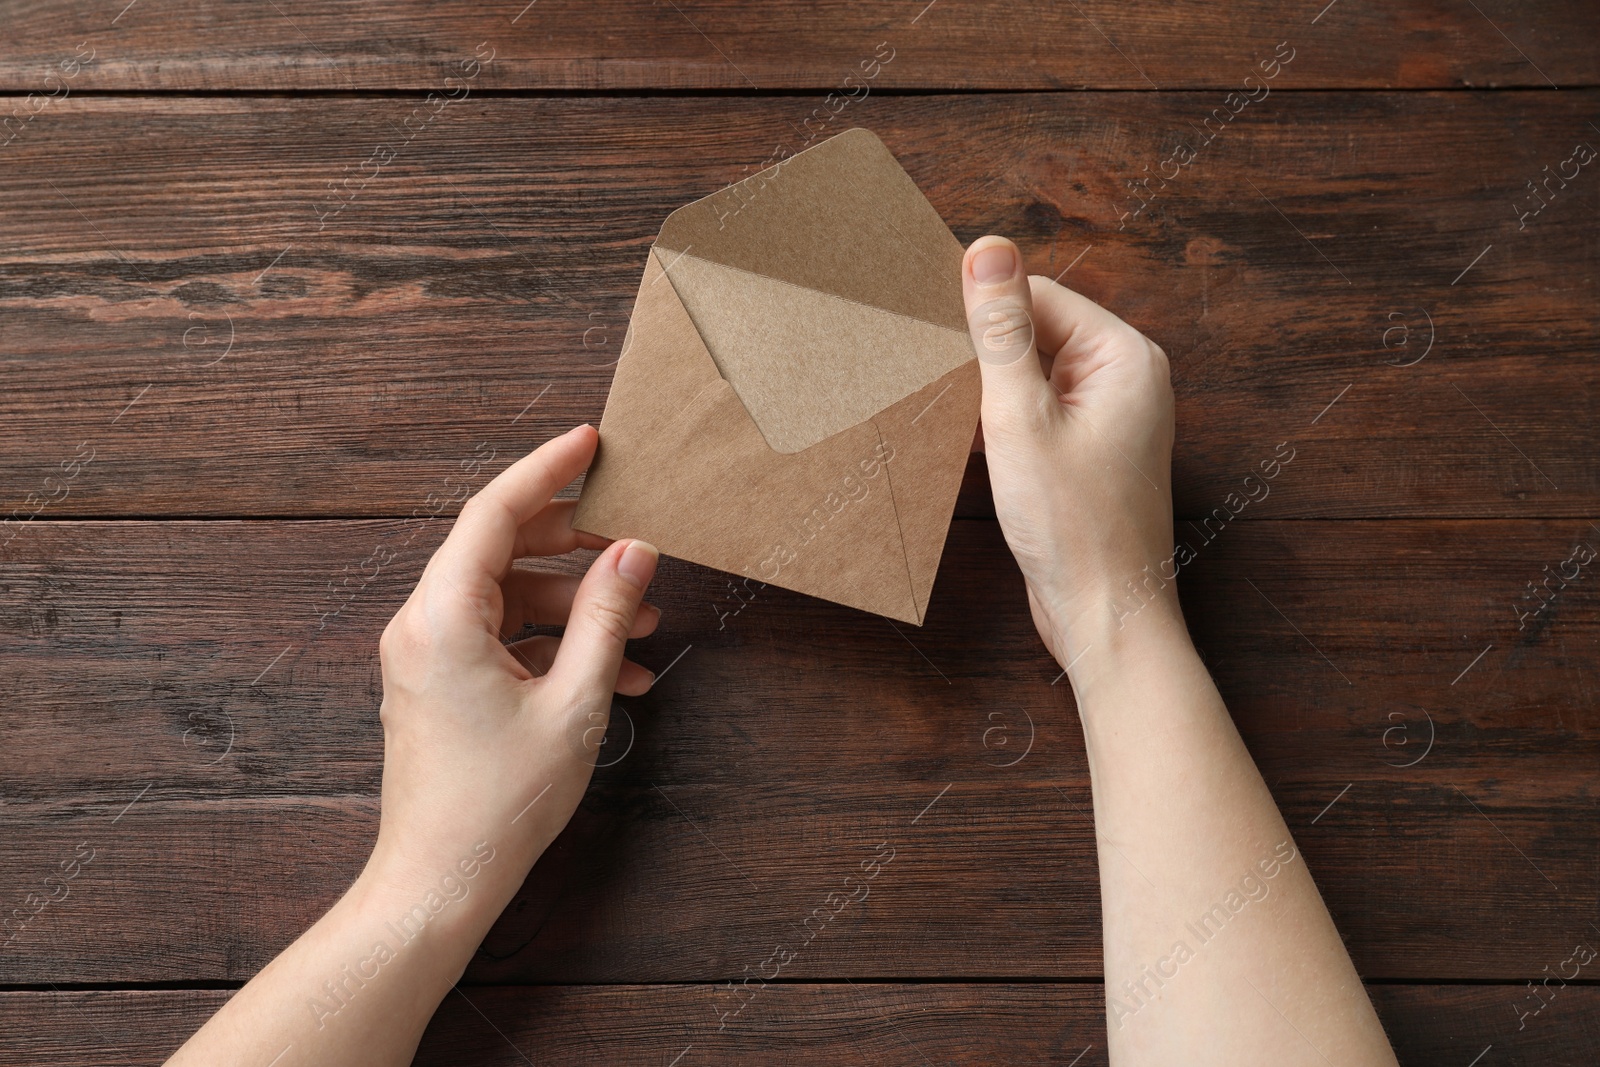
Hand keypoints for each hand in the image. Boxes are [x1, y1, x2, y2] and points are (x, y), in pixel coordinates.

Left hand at [363, 424, 660, 934]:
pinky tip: (614, 673)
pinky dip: (554, 644)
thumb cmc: (499, 802)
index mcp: (443, 617)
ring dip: (575, 603)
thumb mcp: (574, 701)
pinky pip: (501, 639)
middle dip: (575, 545)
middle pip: (502, 549)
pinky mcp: (440, 685)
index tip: (591, 442)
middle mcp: (423, 625)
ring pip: (508, 596)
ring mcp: (428, 656)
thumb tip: (633, 553)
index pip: (495, 512)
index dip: (547, 470)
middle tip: (633, 540)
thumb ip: (604, 617)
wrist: (442, 880)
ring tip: (640, 623)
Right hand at [961, 235, 1174, 665]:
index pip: (1039, 297)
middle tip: (939, 381)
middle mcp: (1127, 380)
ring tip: (956, 419)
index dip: (983, 315)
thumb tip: (987, 249)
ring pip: (1033, 376)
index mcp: (1124, 358)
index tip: (933, 337)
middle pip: (1038, 333)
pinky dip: (1003, 424)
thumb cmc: (1073, 526)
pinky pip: (1039, 414)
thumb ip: (1001, 332)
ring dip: (990, 393)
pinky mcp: (1090, 455)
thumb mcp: (1020, 418)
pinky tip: (972, 446)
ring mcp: (1111, 420)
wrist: (1104, 616)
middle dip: (986, 356)